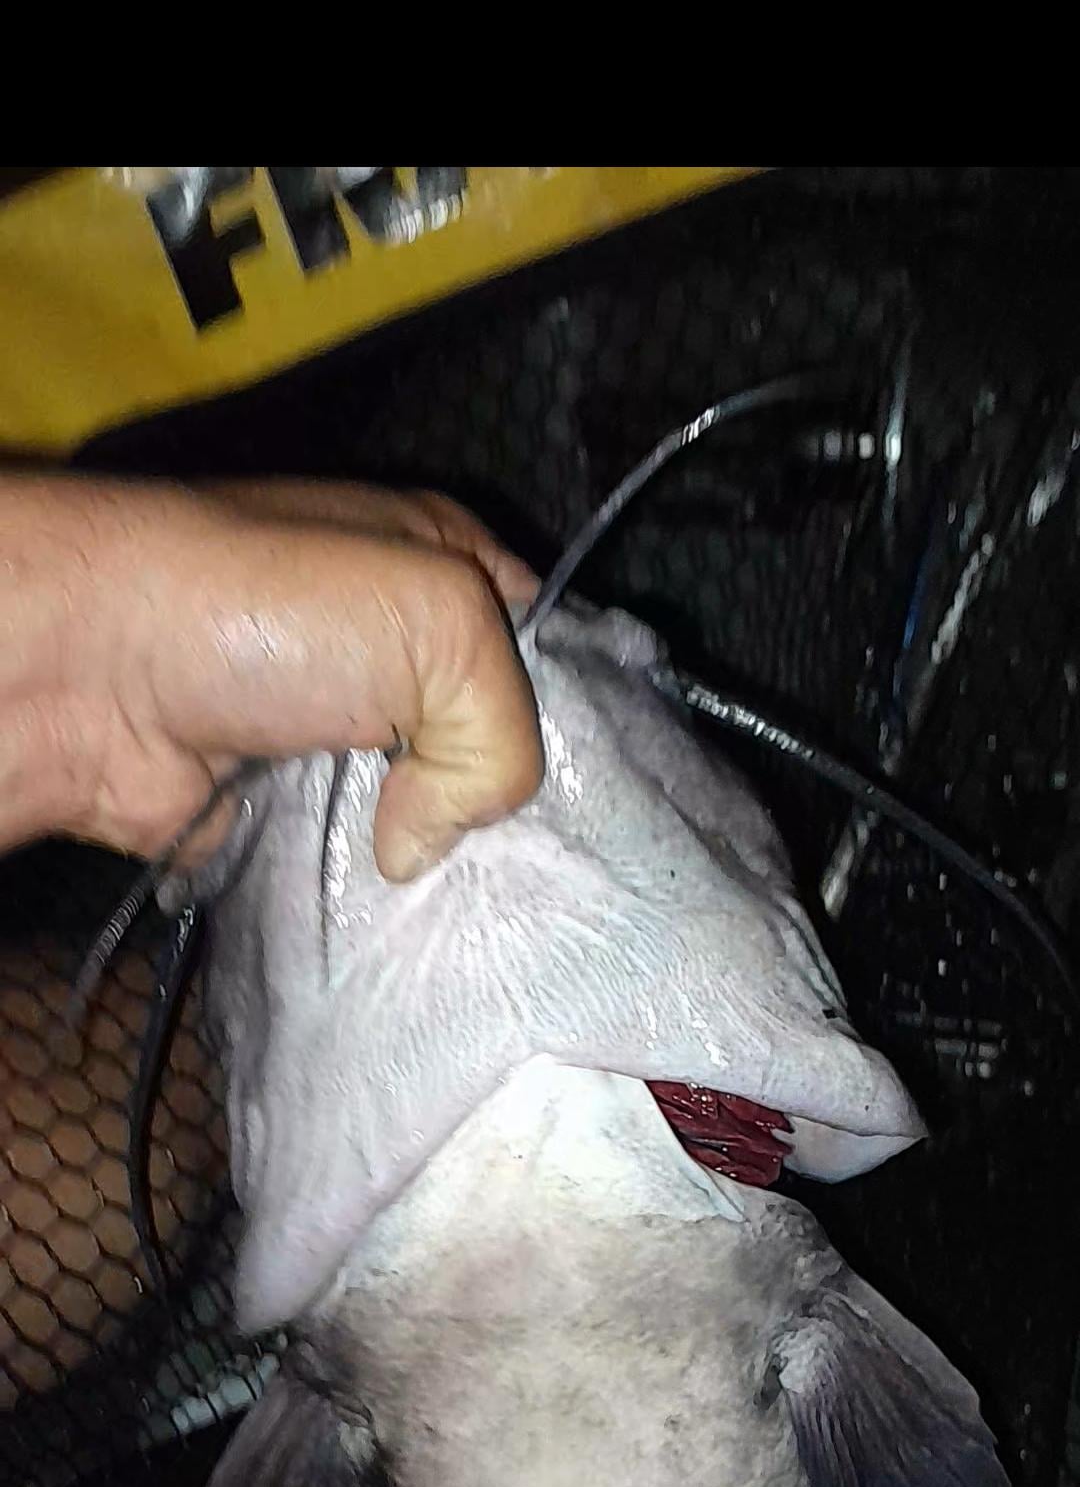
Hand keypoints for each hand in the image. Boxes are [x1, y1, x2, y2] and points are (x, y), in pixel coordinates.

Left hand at [0, 475, 541, 879]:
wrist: (91, 672)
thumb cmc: (269, 608)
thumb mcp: (440, 618)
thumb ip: (504, 734)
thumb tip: (425, 842)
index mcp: (443, 565)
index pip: (552, 646)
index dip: (582, 718)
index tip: (605, 794)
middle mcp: (389, 647)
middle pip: (490, 745)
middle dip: (510, 807)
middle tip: (546, 870)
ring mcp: (330, 731)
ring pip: (423, 818)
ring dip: (438, 863)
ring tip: (478, 909)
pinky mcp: (273, 808)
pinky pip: (349, 867)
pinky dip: (365, 897)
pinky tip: (397, 921)